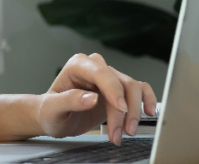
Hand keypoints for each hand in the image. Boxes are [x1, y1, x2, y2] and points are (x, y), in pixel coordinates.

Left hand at [35, 53, 156, 144]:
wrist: (54, 119)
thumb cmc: (50, 112)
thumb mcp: (52, 108)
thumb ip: (69, 100)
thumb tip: (91, 97)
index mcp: (78, 66)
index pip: (102, 73)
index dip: (114, 91)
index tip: (121, 110)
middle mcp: (95, 67)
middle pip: (121, 82)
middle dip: (125, 110)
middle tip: (122, 132)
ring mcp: (109, 78)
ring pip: (133, 88)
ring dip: (134, 112)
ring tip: (127, 132)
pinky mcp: (118, 90)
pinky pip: (140, 90)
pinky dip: (147, 101)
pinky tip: (149, 113)